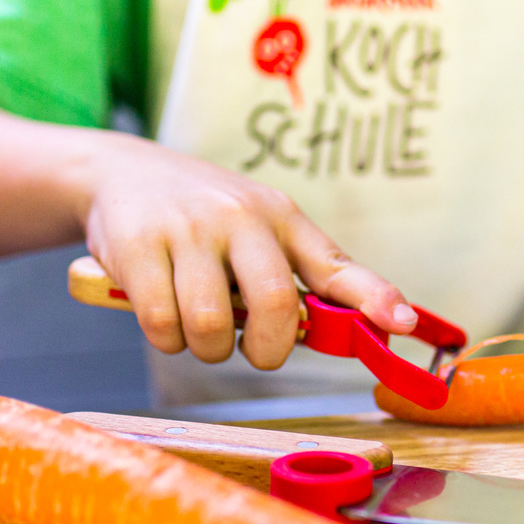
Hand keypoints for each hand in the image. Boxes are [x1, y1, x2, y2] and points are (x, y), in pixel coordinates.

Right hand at [82, 133, 416, 368]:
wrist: (120, 172)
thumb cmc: (203, 217)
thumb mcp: (259, 227)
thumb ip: (301, 275)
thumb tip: (356, 330)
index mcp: (281, 218)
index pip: (337, 264)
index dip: (374, 296)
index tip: (403, 324)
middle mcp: (241, 217)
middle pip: (275, 305)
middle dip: (267, 349)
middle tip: (254, 351)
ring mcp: (188, 228)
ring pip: (211, 326)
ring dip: (206, 348)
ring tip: (197, 325)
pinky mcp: (138, 245)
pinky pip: (163, 323)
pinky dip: (167, 339)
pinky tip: (163, 314)